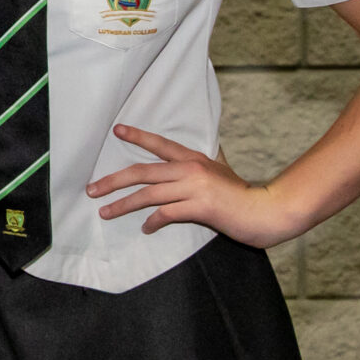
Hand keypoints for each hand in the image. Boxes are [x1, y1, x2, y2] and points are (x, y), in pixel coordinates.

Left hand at [86, 124, 306, 247]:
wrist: (267, 211)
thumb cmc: (242, 195)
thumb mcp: (221, 172)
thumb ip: (203, 165)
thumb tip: (186, 160)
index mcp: (194, 159)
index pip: (160, 144)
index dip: (138, 137)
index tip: (117, 131)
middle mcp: (191, 169)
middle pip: (143, 172)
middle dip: (113, 181)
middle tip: (92, 189)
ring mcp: (195, 188)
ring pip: (148, 194)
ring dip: (123, 204)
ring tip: (106, 212)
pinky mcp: (200, 207)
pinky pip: (167, 214)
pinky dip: (152, 222)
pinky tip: (145, 228)